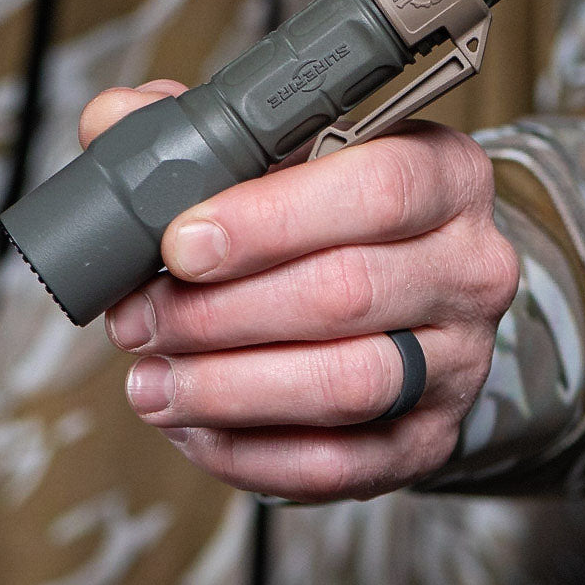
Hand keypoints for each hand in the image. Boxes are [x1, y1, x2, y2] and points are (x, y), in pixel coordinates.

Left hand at [83, 81, 518, 502]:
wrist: (416, 288)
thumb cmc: (339, 211)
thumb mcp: (290, 149)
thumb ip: (201, 129)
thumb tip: (114, 122)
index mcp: (443, 173)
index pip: (375, 188)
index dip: (269, 220)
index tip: (180, 244)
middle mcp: (470, 263)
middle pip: (346, 292)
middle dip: (220, 313)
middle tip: (139, 317)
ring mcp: (460, 356)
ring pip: (345, 384)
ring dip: (228, 388)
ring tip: (151, 381)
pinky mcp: (433, 433)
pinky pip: (342, 462)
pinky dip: (253, 452)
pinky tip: (194, 426)